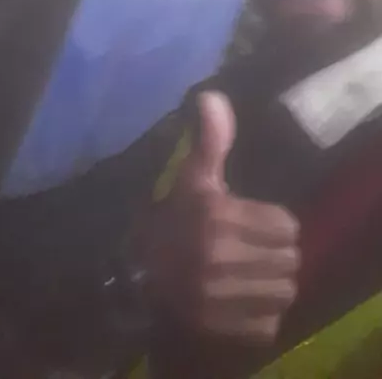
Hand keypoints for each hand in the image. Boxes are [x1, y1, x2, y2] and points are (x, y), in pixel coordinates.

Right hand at [144, 93, 299, 342]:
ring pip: (283, 291)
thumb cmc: (170, 224)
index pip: (285, 224)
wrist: (134, 283)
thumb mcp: (190, 181)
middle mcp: (218, 256)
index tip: (256, 225)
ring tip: (251, 278)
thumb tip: (212, 95)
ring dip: (271, 286)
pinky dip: (260, 316)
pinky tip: (240, 302)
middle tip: (255, 252)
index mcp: (215, 215)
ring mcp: (220, 296)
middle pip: (289, 259)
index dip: (273, 224)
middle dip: (275, 255)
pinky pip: (269, 323)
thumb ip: (209, 141)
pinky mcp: (222, 328)